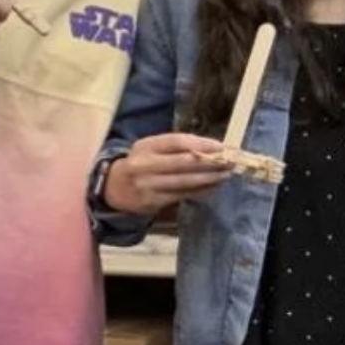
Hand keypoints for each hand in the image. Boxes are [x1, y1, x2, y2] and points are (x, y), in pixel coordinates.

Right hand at [103, 133, 232, 215]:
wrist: (113, 188)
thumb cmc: (140, 162)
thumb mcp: (150, 148)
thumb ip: (175, 146)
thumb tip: (210, 147)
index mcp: (146, 146)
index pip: (178, 142)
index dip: (201, 144)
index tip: (221, 146)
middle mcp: (145, 165)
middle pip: (184, 163)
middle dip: (210, 162)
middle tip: (231, 161)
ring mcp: (148, 185)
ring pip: (185, 182)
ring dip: (209, 178)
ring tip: (226, 174)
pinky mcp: (153, 202)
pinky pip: (182, 195)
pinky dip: (200, 190)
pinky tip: (213, 187)